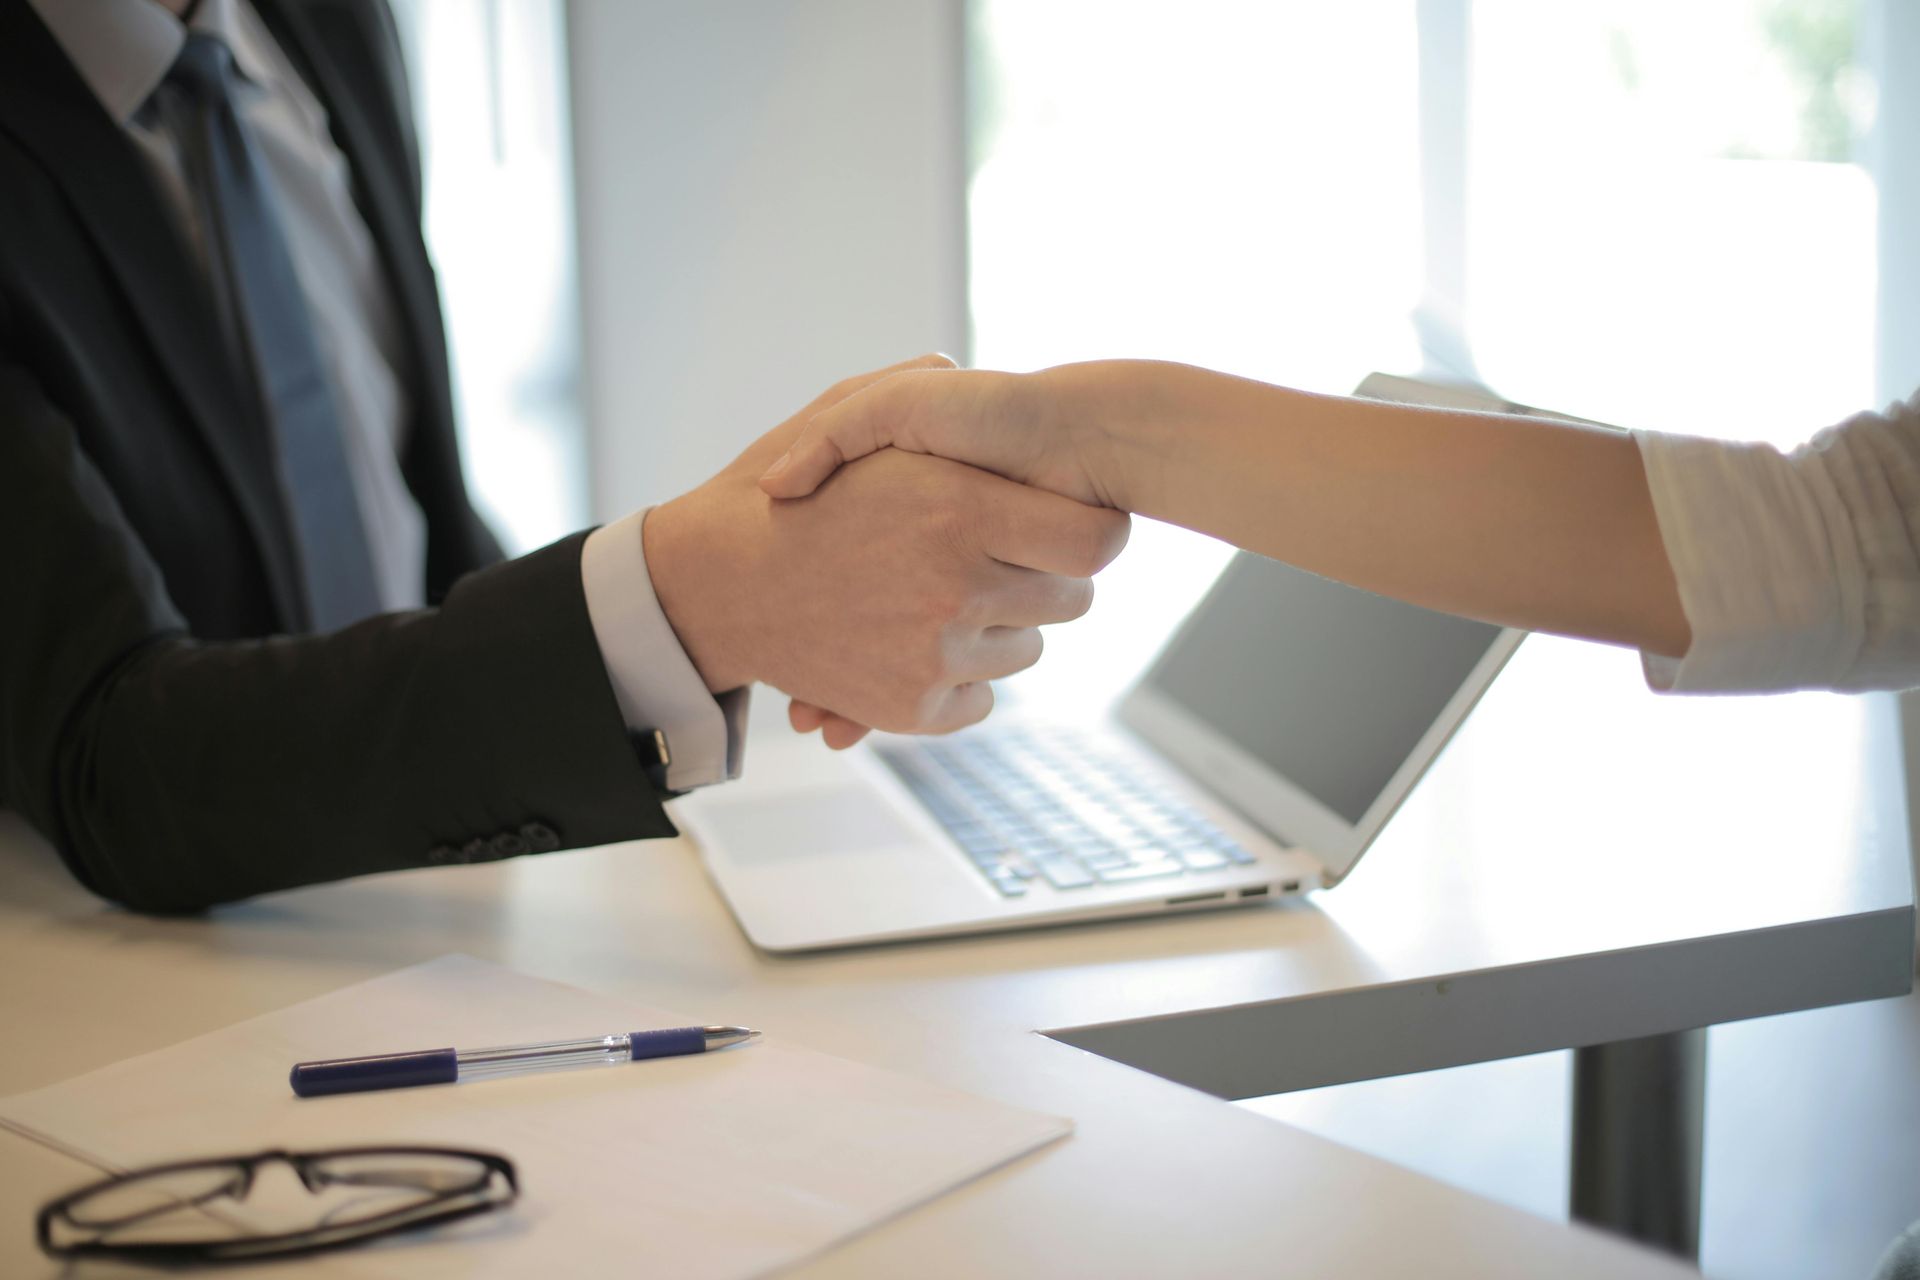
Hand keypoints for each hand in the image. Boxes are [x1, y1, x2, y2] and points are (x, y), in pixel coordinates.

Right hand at [644, 359, 1130, 747]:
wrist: (712, 584)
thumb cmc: (780, 492)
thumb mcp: (842, 413)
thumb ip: (914, 386)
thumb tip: (959, 370)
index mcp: (958, 509)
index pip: (1097, 540)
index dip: (1090, 530)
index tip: (1065, 523)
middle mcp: (957, 588)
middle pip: (1071, 601)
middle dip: (1041, 577)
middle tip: (998, 557)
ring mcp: (935, 655)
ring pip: (1026, 650)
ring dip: (998, 627)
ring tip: (938, 595)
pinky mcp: (913, 709)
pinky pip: (981, 698)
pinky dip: (961, 678)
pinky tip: (920, 643)